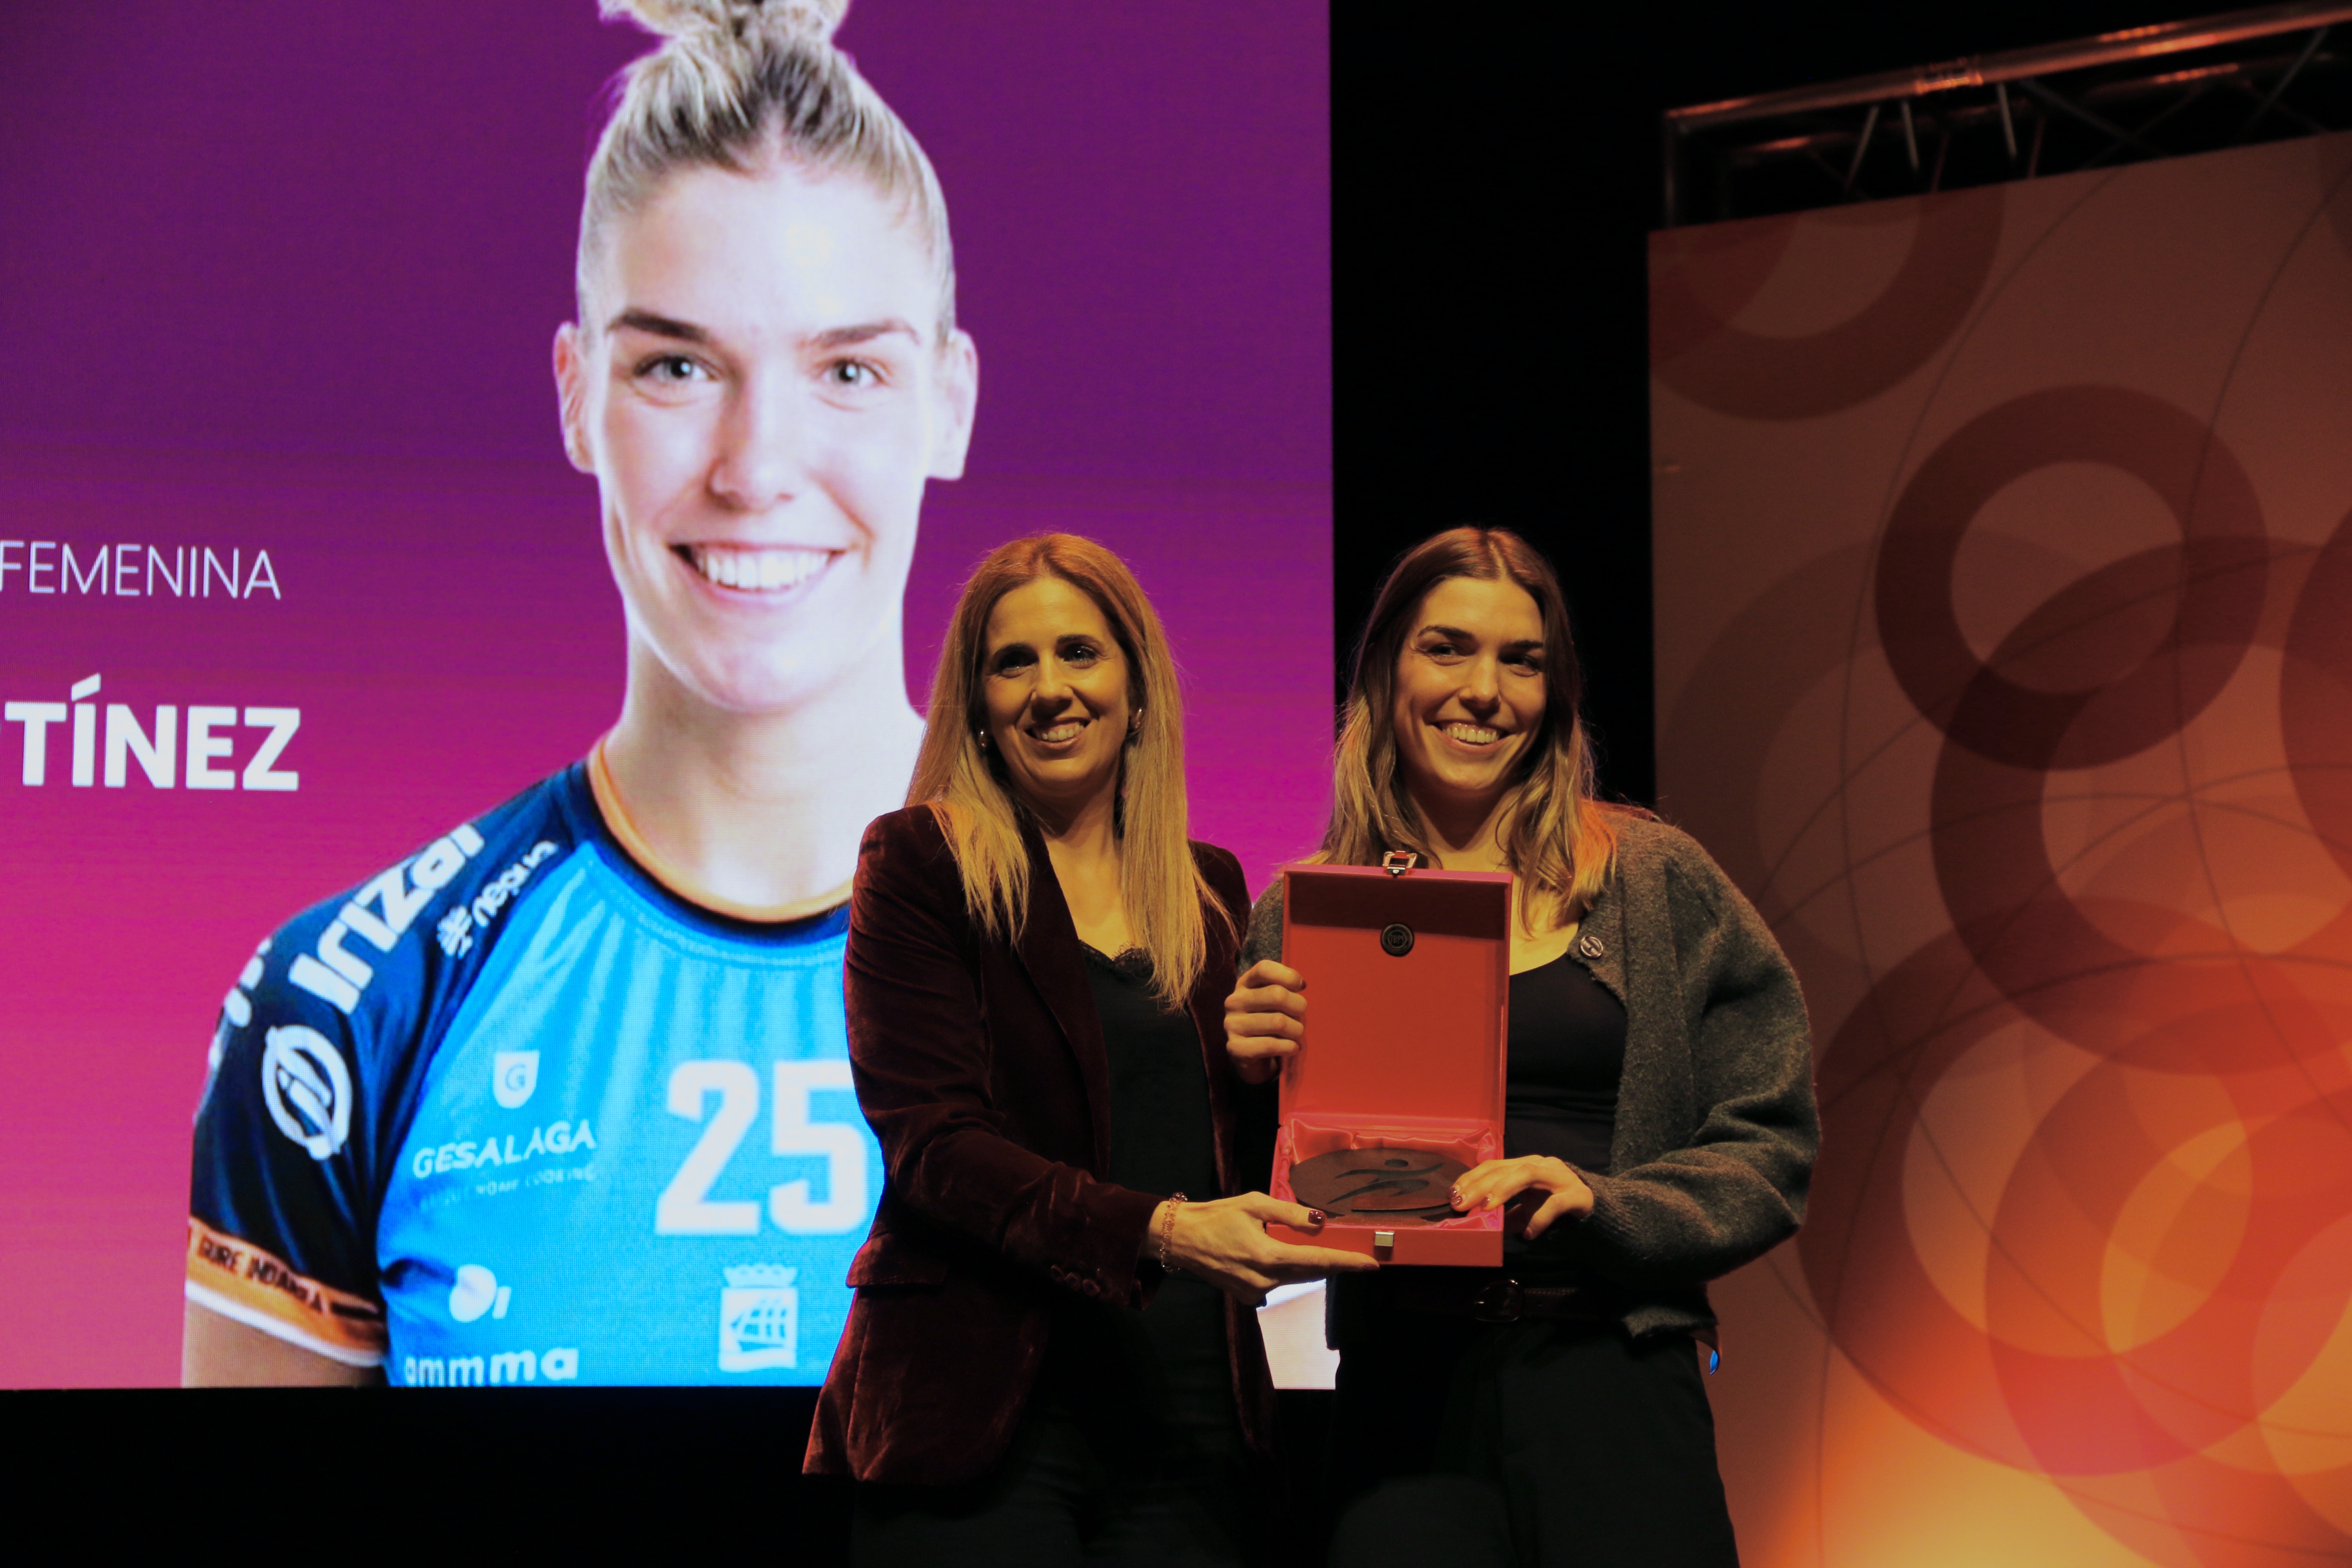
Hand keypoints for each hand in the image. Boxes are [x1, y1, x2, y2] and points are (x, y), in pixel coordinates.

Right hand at [1152, 1192, 1376, 1305]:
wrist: (1182, 1239)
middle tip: (1349, 1252)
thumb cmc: (1216, 1216)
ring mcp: (1255, 1292)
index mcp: (1267, 1255)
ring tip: (1311, 1248)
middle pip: (1310, 1273)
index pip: (1317, 1262)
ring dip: (1306, 1264)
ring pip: (1294, 1278)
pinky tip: (1276, 1254)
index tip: (1371, 1264)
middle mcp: (1264, 1280)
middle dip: (1330, 1262)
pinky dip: (1284, 1269)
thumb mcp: (1254, 1203)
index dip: (1347, 1263)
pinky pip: (1277, 1283)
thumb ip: (1290, 1214)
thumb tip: (1321, 1224)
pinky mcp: (1248, 1297)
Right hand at [1223, 959, 1304, 1084]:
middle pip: (1276, 994)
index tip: (1302, 987)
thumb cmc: (1271, 1025)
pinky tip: (1293, 1048)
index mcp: (1245, 984)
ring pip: (1278, 1022)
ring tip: (1296, 1035)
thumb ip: (1285, 989)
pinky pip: (1270, 1045)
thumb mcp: (1276, 1003)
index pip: (1264, 969)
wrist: (1256, 1061)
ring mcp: (1232, 1025)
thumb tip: (1302, 985)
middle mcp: (1235, 1001)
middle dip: (1298, 1007)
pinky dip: (1289, 1047)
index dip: (1288, 975)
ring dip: (1296, 1030)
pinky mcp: (1235, 1048)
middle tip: (1301, 1017)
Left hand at [1449, 1156, 1593, 1239]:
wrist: (1597, 1212)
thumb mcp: (1526, 1211)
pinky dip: (1539, 1218)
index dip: (1471, 1179)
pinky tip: (1530, 1234)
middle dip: (1480, 1185)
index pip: (1493, 1166)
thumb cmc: (1557, 1208)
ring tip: (1488, 1207)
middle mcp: (1541, 1165)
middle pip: (1505, 1168)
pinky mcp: (1577, 1195)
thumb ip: (1506, 1214)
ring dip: (1504, 1189)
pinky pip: (1555, 1203)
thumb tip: (1477, 1221)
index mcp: (1526, 1165)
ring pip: (1527, 1174)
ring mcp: (1560, 1177)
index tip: (1453, 1195)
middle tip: (1461, 1203)